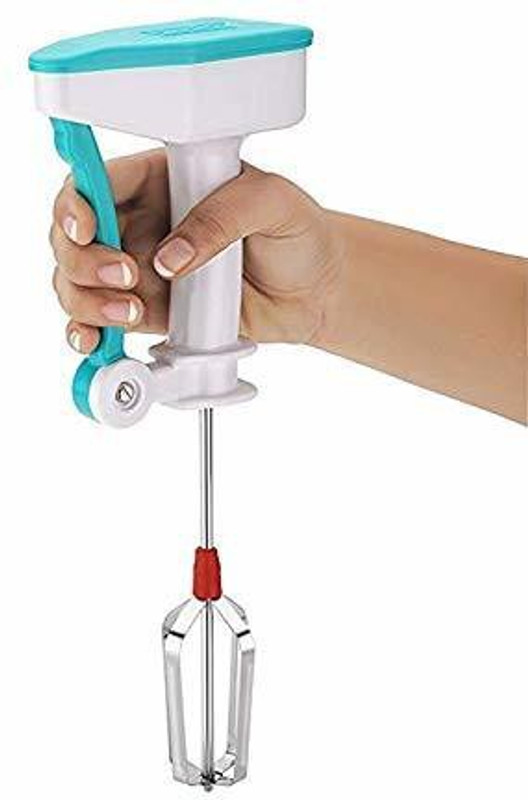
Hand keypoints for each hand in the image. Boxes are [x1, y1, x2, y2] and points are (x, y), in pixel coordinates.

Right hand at [50, 149, 343, 353]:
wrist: (317, 292)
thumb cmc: (298, 233)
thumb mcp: (270, 203)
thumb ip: (220, 218)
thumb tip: (170, 257)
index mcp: (162, 180)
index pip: (99, 182)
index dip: (78, 203)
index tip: (87, 226)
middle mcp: (143, 224)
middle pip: (75, 237)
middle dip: (83, 260)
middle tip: (125, 275)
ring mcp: (143, 271)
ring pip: (80, 284)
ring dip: (87, 301)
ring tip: (131, 313)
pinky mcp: (153, 312)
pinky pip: (105, 324)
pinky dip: (91, 335)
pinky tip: (98, 341)